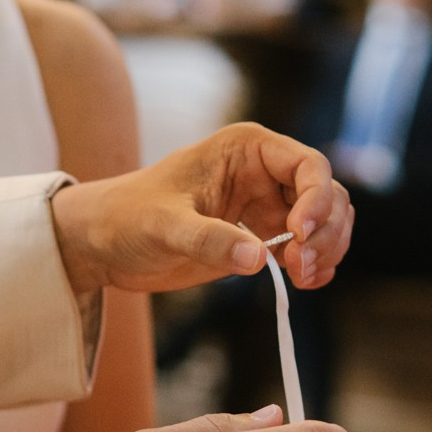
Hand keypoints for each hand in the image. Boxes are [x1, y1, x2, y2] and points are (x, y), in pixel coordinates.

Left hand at [48, 122, 351, 294]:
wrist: (104, 243)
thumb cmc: (127, 218)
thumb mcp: (164, 226)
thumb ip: (209, 239)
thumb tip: (257, 257)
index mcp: (246, 149)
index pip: (308, 165)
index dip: (318, 200)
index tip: (301, 237)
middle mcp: (264, 171)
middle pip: (327, 194)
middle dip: (324, 232)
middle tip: (300, 267)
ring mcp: (266, 204)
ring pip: (325, 221)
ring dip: (326, 250)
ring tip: (301, 278)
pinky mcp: (262, 235)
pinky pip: (308, 247)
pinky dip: (316, 264)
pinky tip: (301, 282)